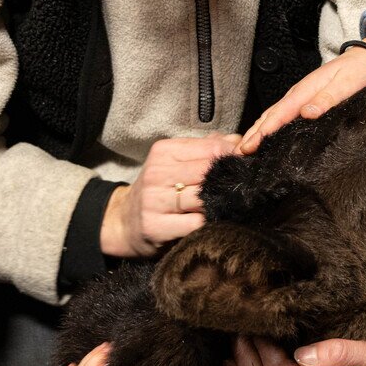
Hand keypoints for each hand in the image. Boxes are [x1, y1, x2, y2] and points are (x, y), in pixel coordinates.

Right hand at [102, 134, 241, 258]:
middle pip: (209, 172)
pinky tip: (213, 221)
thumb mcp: (174, 163)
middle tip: (242, 187)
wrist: (124, 223)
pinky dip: (210, 222)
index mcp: (163, 152)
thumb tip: (237, 139)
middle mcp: (157, 174)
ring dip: (221, 202)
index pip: (210, 148)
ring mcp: (155, 201)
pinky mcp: (157, 226)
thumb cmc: (157, 190)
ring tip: (228, 204)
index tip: (242, 164)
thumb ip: (204, 150)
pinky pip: (196, 223)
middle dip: (229, 179)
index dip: (232, 156)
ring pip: (204, 198)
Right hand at [239, 36, 365, 153]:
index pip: (279, 114)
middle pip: (270, 116)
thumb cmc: (359, 71)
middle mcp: (299, 94)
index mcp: (305, 91)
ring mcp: (300, 96)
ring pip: (273, 115)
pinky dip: (269, 126)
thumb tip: (307, 113)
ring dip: (258, 131)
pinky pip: (282, 115)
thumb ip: (328, 99)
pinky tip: (266, 135)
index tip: (249, 146)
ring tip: (245, 147)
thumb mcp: (347, 84)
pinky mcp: (305, 100)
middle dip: (253, 134)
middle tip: (237, 153)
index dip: (263, 132)